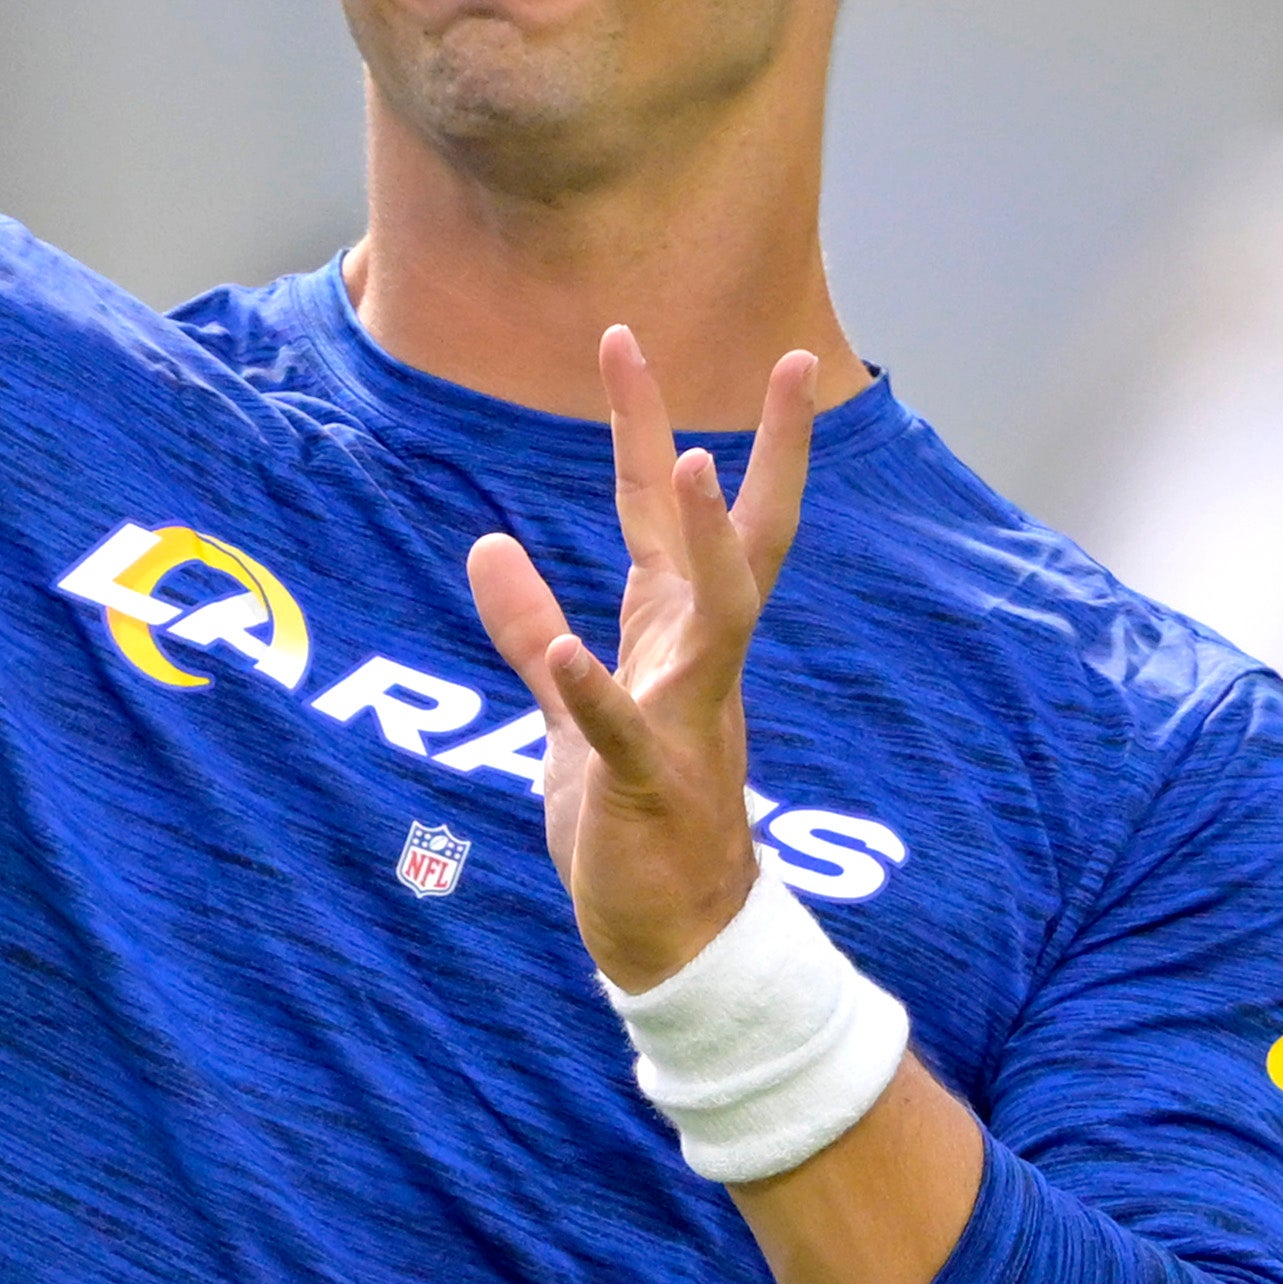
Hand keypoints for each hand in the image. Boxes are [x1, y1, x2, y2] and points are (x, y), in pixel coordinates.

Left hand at [465, 330, 819, 991]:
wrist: (673, 944)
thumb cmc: (628, 828)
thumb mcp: (566, 717)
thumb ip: (530, 631)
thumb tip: (487, 544)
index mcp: (675, 641)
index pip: (665, 517)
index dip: (646, 427)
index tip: (630, 340)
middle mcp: (697, 665)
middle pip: (740, 540)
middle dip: (763, 451)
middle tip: (795, 360)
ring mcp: (683, 722)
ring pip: (715, 619)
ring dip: (702, 545)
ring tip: (688, 468)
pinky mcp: (647, 787)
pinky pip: (623, 734)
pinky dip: (595, 693)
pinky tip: (568, 657)